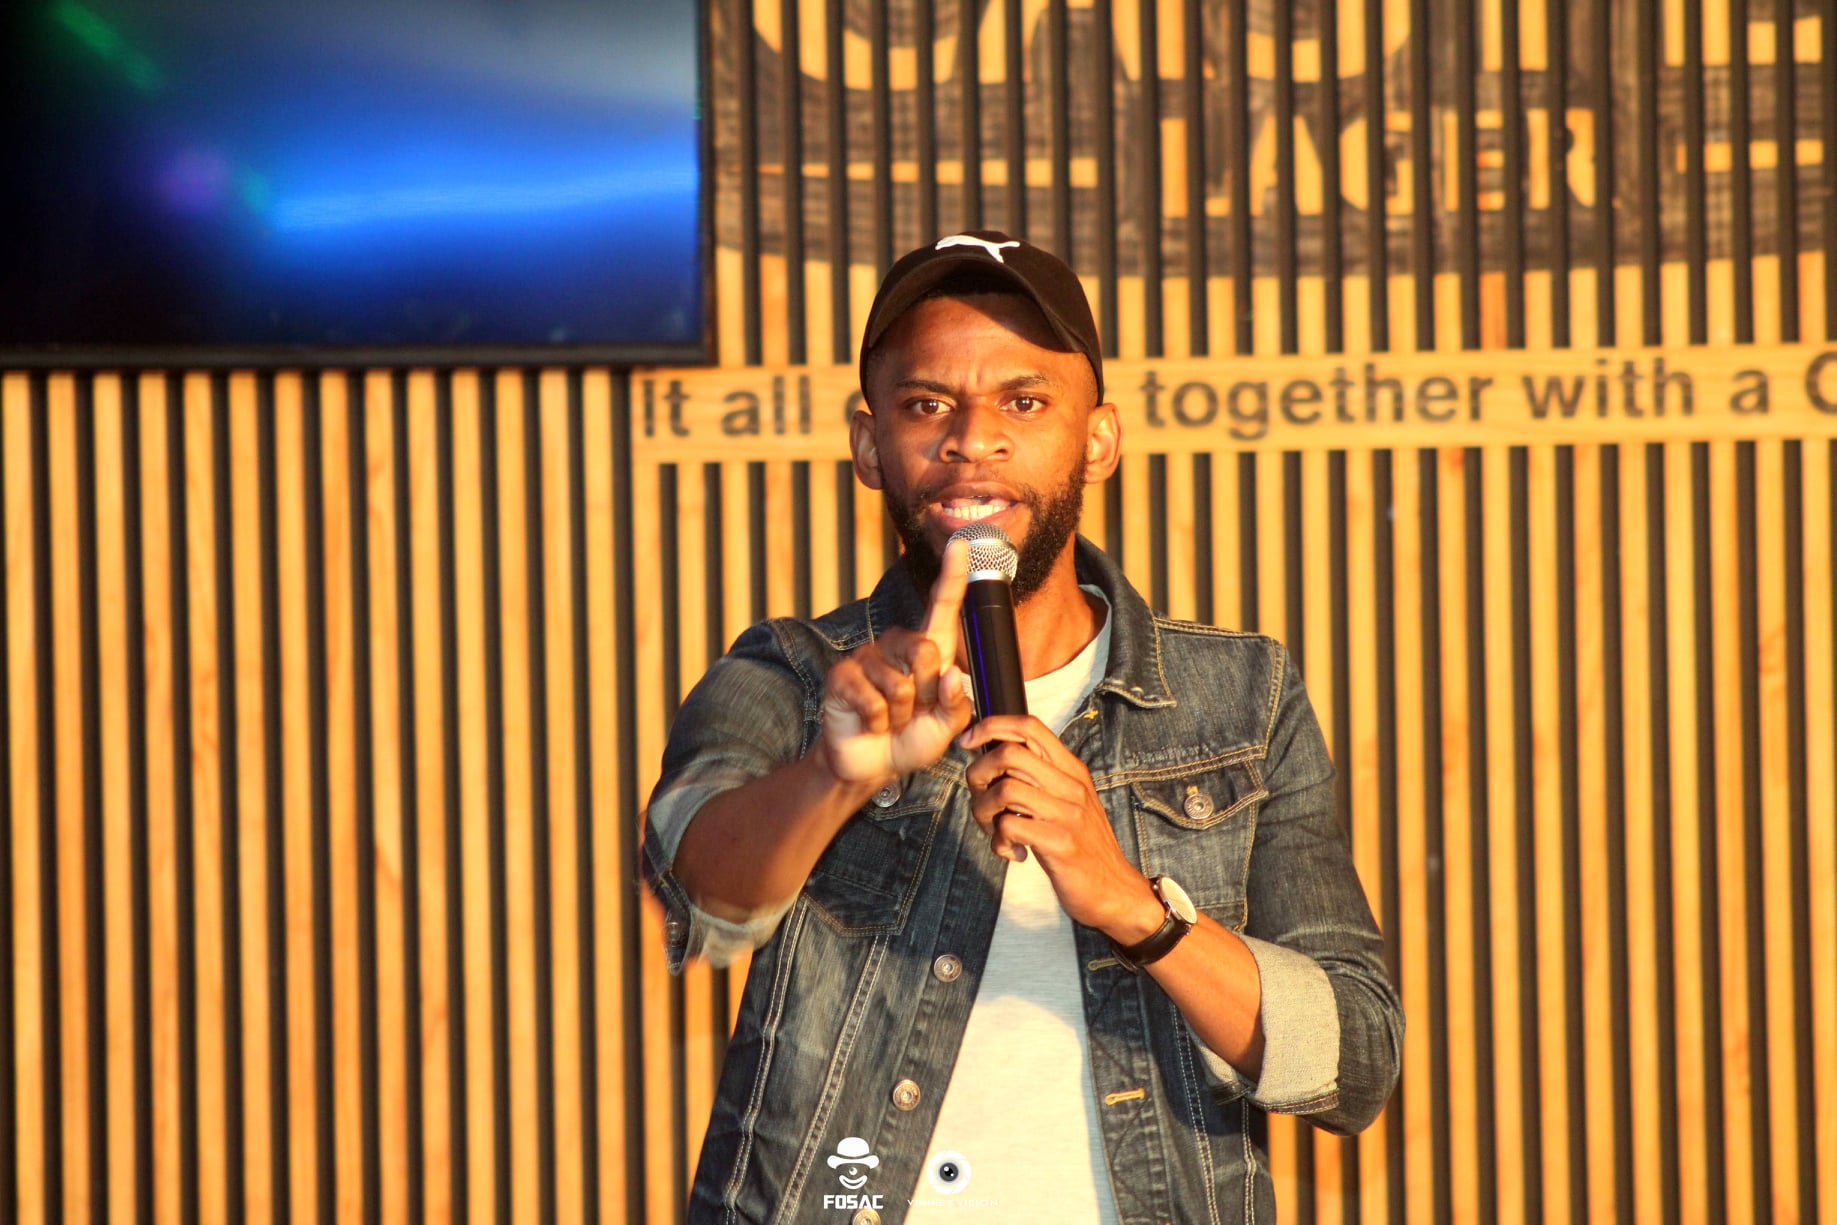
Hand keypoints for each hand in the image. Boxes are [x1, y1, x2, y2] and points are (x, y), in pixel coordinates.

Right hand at [818, 538, 975, 784]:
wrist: (870, 765)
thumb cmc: (911, 739)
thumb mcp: (945, 729)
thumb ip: (955, 706)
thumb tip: (949, 675)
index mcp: (929, 651)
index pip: (943, 607)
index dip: (953, 575)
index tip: (963, 543)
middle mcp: (897, 645)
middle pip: (926, 651)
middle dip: (926, 693)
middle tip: (913, 712)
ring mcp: (866, 658)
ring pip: (899, 685)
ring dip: (899, 716)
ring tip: (889, 720)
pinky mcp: (842, 676)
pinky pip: (873, 701)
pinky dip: (877, 723)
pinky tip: (869, 723)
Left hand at [959, 716, 1160, 939]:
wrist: (1116, 890)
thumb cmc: (1083, 846)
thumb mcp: (1068, 802)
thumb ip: (1039, 778)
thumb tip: (994, 756)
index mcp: (1072, 770)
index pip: (1029, 726)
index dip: (991, 726)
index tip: (969, 742)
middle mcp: (1071, 786)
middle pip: (1010, 753)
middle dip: (978, 773)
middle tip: (979, 797)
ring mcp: (1068, 814)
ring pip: (1004, 789)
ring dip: (984, 811)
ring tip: (994, 830)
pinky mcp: (1060, 844)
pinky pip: (1010, 827)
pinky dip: (999, 841)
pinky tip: (1011, 852)